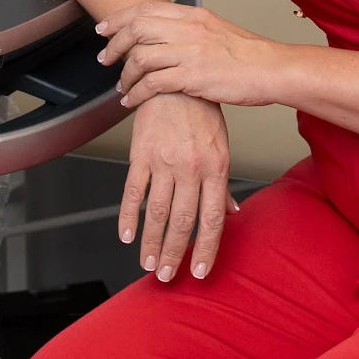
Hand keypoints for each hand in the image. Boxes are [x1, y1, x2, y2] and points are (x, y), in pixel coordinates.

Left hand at [96, 0, 294, 107]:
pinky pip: (152, 84)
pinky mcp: (192, 77)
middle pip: (137, 29)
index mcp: (194, 15)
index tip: (105, 29)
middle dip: (115, 45)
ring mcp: (190, 52)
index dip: (119, 19)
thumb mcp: (217, 29)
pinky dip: (136, 93)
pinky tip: (132, 101)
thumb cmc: (249, 55)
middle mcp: (189, 29)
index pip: (146, 9)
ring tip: (122, 85)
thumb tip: (169, 32)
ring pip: (140, 57)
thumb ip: (191, 28)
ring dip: (125, 74)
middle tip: (105, 58)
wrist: (272, 69)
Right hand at [120, 92, 238, 281]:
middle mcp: (191, 169)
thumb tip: (231, 213)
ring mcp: (165, 162)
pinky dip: (128, 216)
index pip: (212, 219)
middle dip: (174, 253)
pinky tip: (127, 235)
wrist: (177, 82)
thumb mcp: (221, 147)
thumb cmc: (202, 114)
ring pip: (156, 212)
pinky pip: (133, 191)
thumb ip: (222, 185)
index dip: (206, 249)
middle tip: (167, 275)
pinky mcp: (141, 154)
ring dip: (151, 242)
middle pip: (183, 221)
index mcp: (216, 169)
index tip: (200, 271)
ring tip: (148, 263)